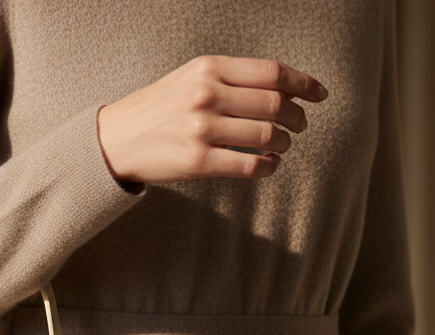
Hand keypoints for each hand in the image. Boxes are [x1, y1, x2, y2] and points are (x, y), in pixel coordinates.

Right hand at [96, 55, 328, 187]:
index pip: (271, 72)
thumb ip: (228, 79)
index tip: (319, 94)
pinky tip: (268, 165)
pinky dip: (267, 166)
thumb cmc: (156, 110)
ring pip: (266, 135)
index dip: (303, 83)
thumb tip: (278, 90)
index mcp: (208, 68)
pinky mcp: (197, 161)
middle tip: (301, 125)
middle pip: (274, 104)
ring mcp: (202, 129)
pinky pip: (249, 164)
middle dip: (297, 117)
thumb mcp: (189, 79)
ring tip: (282, 146)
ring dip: (283, 143)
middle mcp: (206, 95)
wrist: (114, 140)